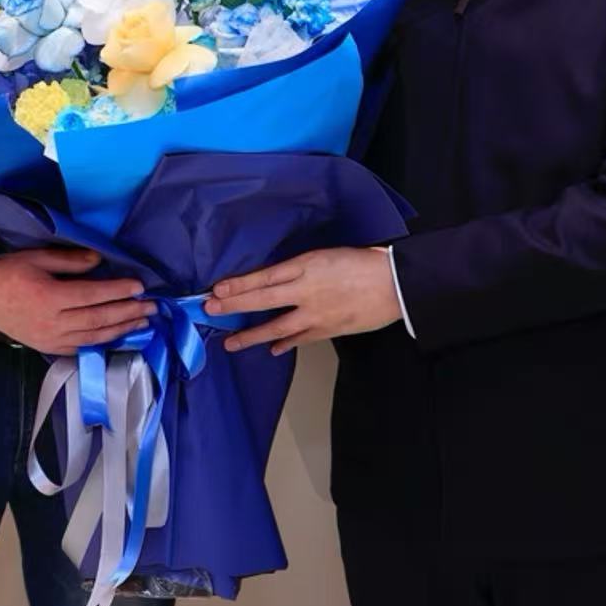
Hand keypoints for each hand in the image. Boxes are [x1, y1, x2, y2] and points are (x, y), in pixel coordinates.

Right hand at [0, 247, 151, 355]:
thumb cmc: (6, 272)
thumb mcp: (36, 258)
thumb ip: (69, 261)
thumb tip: (99, 261)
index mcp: (50, 297)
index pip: (93, 295)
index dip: (118, 291)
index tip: (139, 285)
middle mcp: (54, 322)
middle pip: (99, 318)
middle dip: (128, 312)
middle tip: (152, 306)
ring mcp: (51, 338)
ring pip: (94, 336)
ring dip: (121, 329)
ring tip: (143, 322)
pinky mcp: (47, 347)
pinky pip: (80, 347)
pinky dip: (101, 342)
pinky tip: (116, 335)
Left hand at [205, 247, 401, 353]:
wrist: (395, 283)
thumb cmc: (362, 262)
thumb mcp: (324, 256)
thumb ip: (298, 269)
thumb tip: (273, 280)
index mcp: (305, 266)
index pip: (263, 277)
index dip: (238, 285)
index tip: (216, 290)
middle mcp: (306, 291)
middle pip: (262, 299)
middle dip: (234, 306)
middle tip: (210, 311)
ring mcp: (316, 313)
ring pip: (277, 326)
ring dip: (252, 335)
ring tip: (231, 342)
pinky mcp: (329, 329)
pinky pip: (300, 339)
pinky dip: (285, 343)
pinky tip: (272, 349)